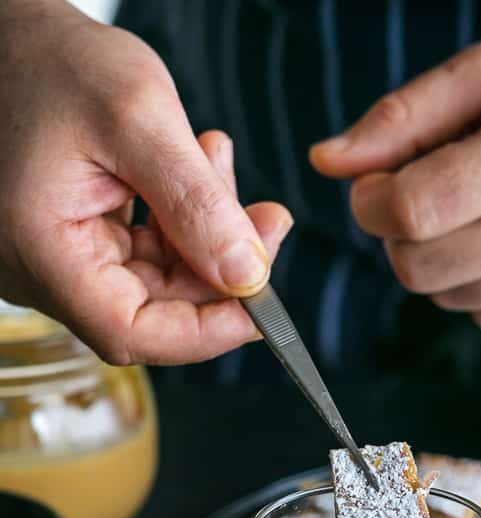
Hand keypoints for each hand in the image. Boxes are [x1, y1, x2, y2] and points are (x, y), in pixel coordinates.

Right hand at [0, 0, 291, 363]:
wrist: (11, 36)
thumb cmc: (52, 63)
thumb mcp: (137, 118)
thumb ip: (197, 203)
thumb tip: (248, 275)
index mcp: (42, 251)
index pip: (133, 331)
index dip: (206, 332)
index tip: (262, 308)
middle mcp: (43, 271)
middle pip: (154, 309)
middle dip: (221, 269)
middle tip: (268, 221)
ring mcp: (58, 262)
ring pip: (158, 281)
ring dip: (206, 235)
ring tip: (219, 164)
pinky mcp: (77, 244)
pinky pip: (144, 255)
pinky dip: (182, 222)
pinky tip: (200, 172)